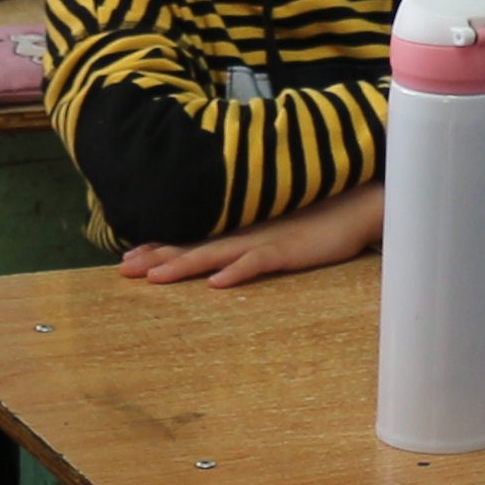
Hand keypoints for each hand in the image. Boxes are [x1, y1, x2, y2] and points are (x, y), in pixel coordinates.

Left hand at [119, 187, 386, 286]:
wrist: (361, 202)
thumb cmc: (323, 218)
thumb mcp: (281, 231)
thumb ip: (254, 240)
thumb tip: (225, 257)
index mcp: (242, 230)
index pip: (193, 239)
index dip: (160, 248)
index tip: (128, 259)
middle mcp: (246, 233)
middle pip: (194, 246)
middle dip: (157, 258)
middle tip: (123, 271)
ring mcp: (266, 240)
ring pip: (216, 254)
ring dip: (184, 265)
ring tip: (154, 278)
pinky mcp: (290, 250)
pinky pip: (259, 262)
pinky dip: (237, 271)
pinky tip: (216, 283)